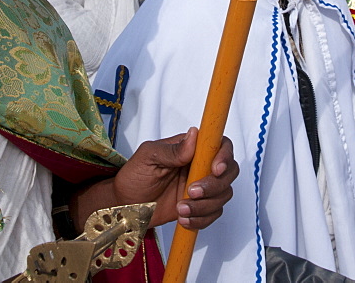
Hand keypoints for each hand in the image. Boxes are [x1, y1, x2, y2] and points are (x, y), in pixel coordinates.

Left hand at [113, 128, 237, 228]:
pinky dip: (201, 219)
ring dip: (204, 205)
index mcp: (191, 149)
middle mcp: (201, 166)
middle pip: (229, 172)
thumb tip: (194, 135)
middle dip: (214, 185)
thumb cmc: (134, 175)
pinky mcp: (199, 207)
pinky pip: (213, 213)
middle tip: (190, 192)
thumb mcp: (148, 157)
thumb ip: (173, 150)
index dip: (224, 155)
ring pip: (223, 195)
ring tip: (180, 209)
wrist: (125, 205)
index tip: (216, 169)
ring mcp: (202, 187)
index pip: (220, 145)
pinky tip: (184, 219)